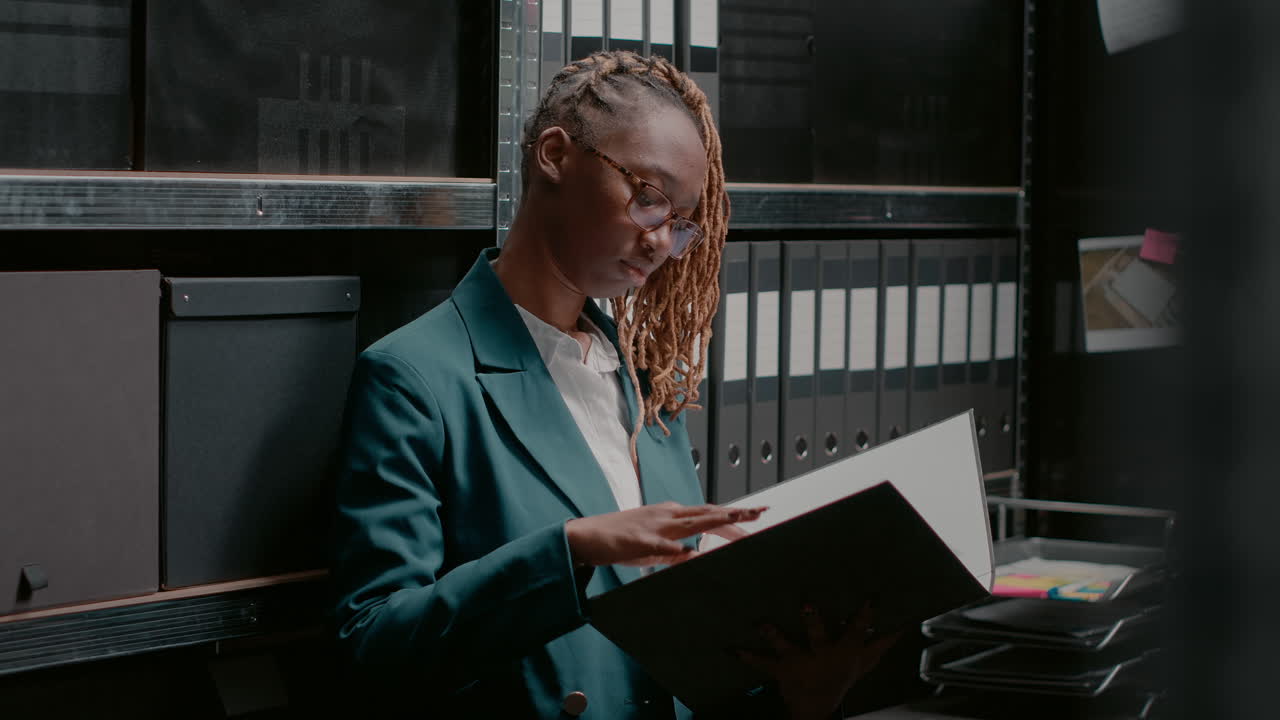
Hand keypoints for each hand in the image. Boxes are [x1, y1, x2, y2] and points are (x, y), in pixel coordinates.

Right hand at [565, 502, 766, 566]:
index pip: (709, 514)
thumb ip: (678, 552)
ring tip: (737, 518)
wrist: (587, 536)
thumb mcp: (656, 546)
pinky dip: (675, 549)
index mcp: (672, 515)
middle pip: (707, 513)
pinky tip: (689, 552)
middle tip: (760, 513)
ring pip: (691, 522)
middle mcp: (667, 515)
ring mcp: (654, 526)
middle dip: (734, 513)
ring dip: (715, 520)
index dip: (733, 514)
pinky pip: (661, 546)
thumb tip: (697, 559)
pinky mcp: (640, 540)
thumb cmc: (623, 540)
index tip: (757, 514)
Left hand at [737, 603, 901, 719]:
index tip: (870, 596)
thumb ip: (884, 642)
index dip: (865, 614)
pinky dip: (747, 655)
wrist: (819, 705)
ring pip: (788, 647)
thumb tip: (905, 624)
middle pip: (820, 637)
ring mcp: (801, 662)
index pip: (858, 630)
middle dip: (813, 622)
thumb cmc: (843, 676)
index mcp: (844, 651)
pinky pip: (762, 663)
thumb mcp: (867, 662)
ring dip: (775, 635)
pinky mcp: (782, 669)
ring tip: (762, 622)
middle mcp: (822, 655)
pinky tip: (731, 648)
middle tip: (807, 604)